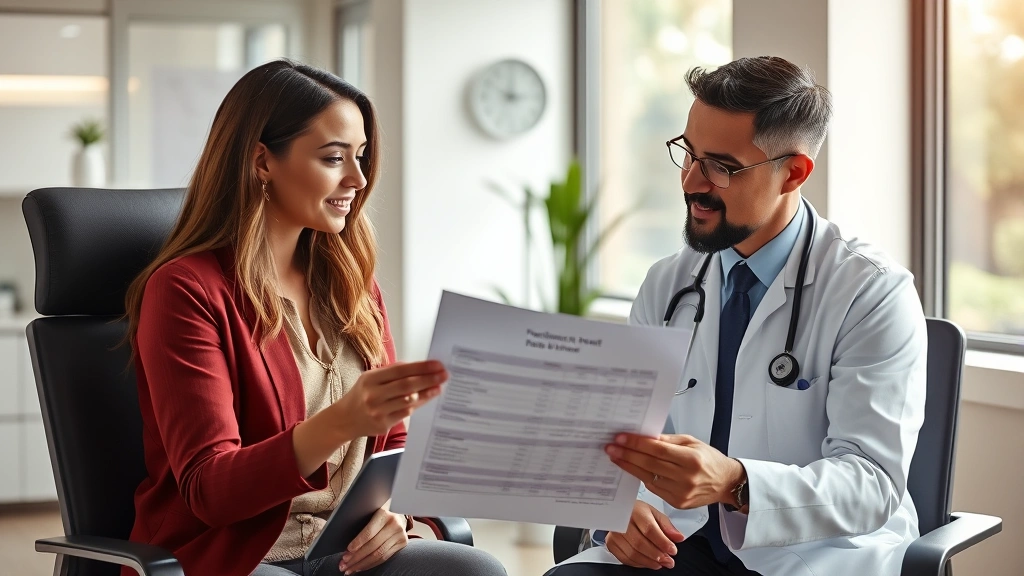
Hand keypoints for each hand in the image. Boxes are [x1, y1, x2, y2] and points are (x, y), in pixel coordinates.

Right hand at [334, 360, 446, 436]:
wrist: (344, 420)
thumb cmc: (361, 395)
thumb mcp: (370, 378)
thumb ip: (392, 373)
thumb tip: (419, 368)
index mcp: (370, 379)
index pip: (400, 370)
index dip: (421, 367)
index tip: (437, 364)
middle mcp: (373, 395)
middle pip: (406, 385)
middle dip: (428, 379)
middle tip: (444, 375)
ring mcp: (378, 411)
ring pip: (408, 400)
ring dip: (426, 393)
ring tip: (439, 387)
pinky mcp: (383, 424)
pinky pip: (406, 413)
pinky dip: (419, 404)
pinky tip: (428, 398)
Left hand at [338, 508, 407, 573]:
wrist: (399, 513)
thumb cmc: (379, 514)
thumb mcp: (370, 512)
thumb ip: (362, 523)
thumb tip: (346, 544)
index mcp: (384, 514)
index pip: (369, 532)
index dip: (357, 543)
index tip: (347, 551)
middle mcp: (394, 524)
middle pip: (373, 546)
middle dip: (356, 557)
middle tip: (343, 564)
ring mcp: (400, 535)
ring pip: (378, 555)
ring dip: (362, 564)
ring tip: (350, 569)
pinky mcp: (402, 543)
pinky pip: (384, 558)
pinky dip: (371, 564)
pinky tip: (361, 567)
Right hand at [605, 501, 683, 568]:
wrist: (621, 513)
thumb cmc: (638, 513)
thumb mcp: (655, 514)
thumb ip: (667, 526)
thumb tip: (678, 537)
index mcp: (635, 511)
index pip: (649, 529)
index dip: (662, 542)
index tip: (673, 550)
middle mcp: (622, 522)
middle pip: (640, 543)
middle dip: (657, 555)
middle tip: (668, 560)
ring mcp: (615, 533)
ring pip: (632, 553)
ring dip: (649, 562)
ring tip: (660, 563)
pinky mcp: (611, 543)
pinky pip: (625, 559)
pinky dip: (639, 563)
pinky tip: (648, 562)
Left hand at [606, 434, 745, 510]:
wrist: (725, 482)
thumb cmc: (710, 460)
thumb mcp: (692, 442)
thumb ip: (668, 440)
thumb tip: (645, 435)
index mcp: (692, 459)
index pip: (657, 450)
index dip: (637, 444)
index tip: (621, 438)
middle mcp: (686, 478)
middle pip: (649, 464)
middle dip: (627, 455)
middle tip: (611, 447)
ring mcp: (681, 493)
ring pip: (648, 478)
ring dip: (629, 467)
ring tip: (616, 457)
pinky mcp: (677, 503)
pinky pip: (653, 488)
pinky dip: (641, 477)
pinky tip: (632, 469)